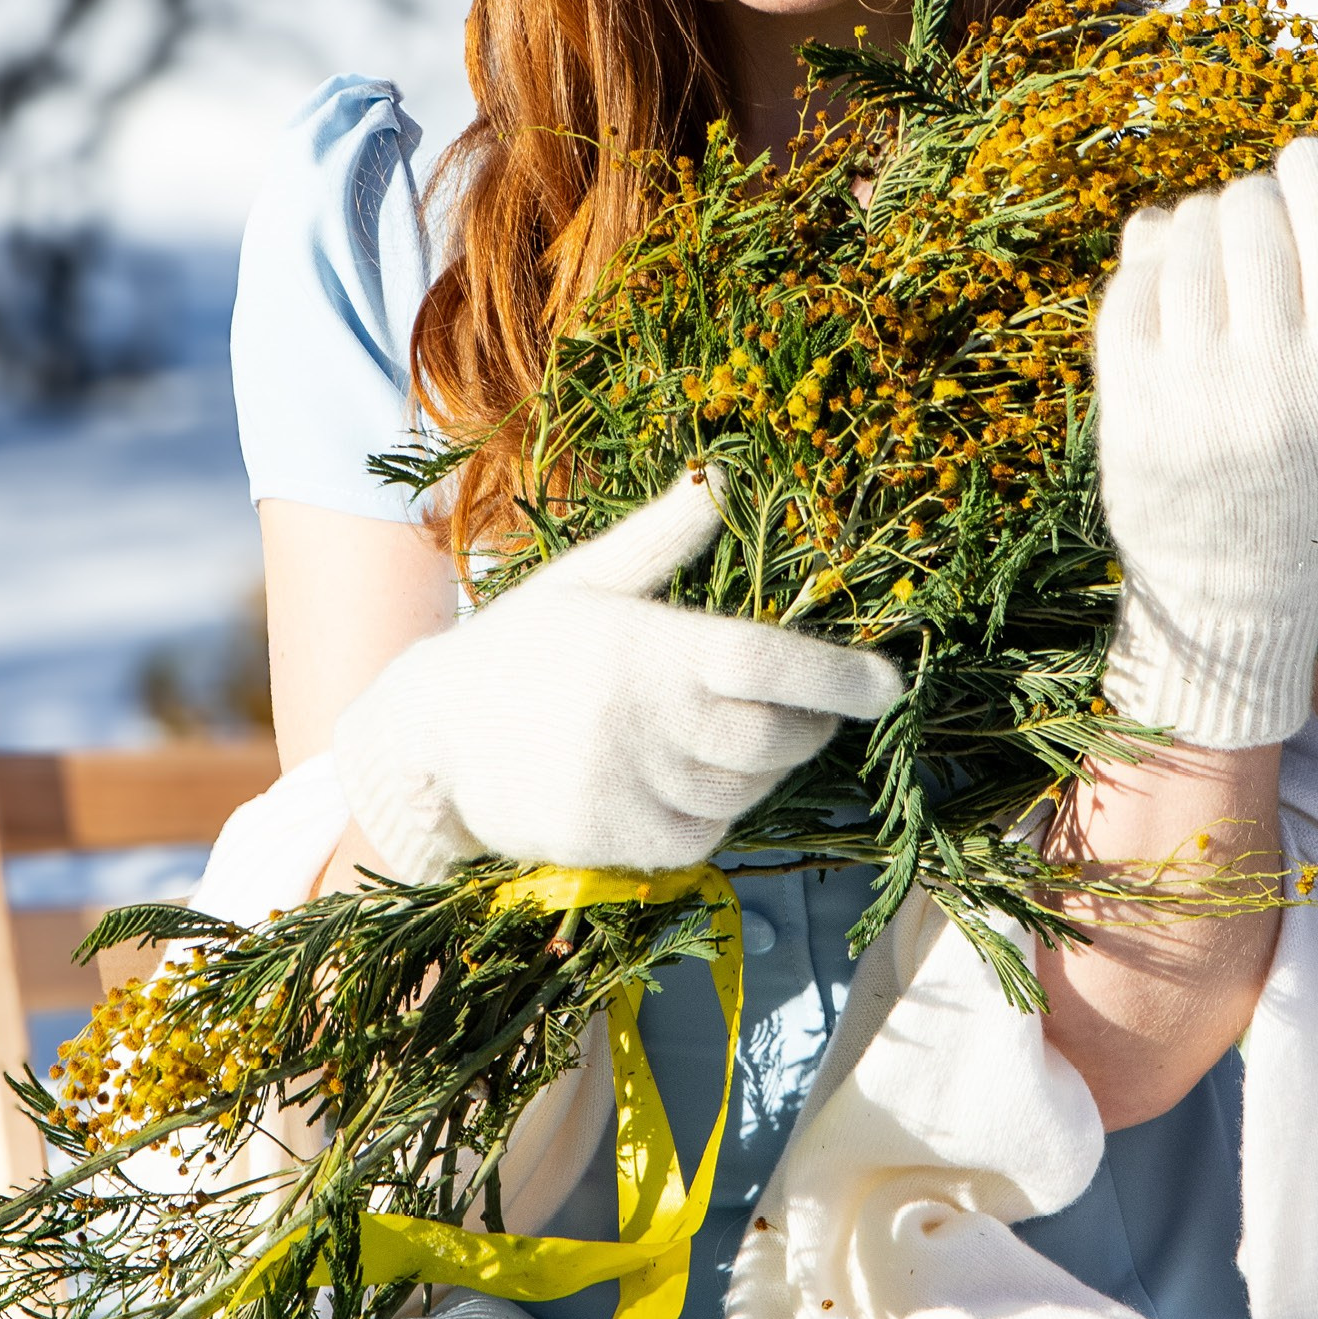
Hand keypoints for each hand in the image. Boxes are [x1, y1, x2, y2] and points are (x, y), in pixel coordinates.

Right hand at [331, 469, 903, 878]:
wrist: (429, 734)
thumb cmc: (520, 645)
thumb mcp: (585, 578)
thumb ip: (659, 540)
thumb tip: (718, 478)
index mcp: (644, 644)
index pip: (769, 663)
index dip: (838, 677)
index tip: (888, 685)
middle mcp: (642, 719)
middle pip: (773, 737)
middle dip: (812, 726)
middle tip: (815, 710)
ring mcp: (627, 785)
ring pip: (744, 789)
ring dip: (764, 768)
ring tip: (747, 739)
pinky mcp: (612, 840)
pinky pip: (704, 834)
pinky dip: (722, 812)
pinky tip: (701, 781)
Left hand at [1095, 138, 1317, 752]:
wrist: (1226, 578)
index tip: (1308, 155)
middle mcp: (1265, 381)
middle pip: (1254, 227)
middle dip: (1255, 196)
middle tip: (1255, 209)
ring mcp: (1189, 389)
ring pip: (1186, 244)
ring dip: (1198, 220)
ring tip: (1212, 239)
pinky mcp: (1128, 398)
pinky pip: (1130, 286)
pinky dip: (1146, 258)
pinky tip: (1166, 266)